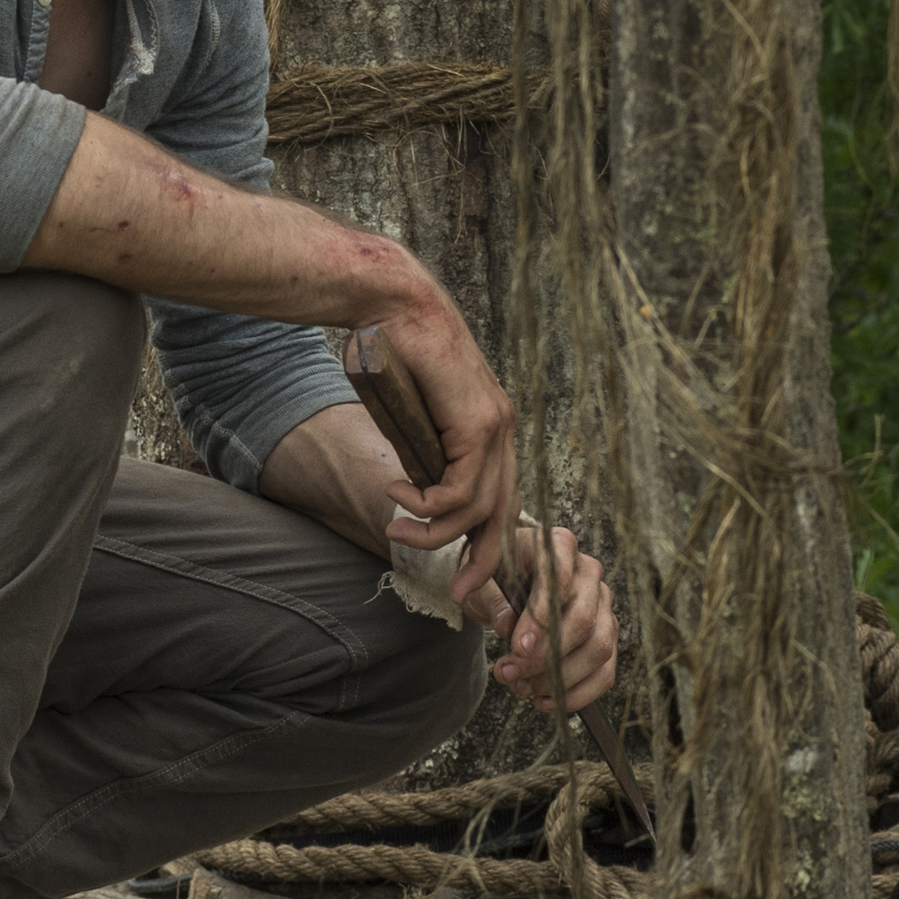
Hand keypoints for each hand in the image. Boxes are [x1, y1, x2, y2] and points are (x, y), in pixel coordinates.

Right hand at [355, 300, 519, 608]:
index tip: (467, 573)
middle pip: (505, 516)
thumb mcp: (411, 418)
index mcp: (492, 428)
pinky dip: (426, 507)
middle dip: (484, 563)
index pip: (502, 499)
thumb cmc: (393, 352)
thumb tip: (413, 488)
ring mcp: (495, 427)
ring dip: (432, 535)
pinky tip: (399, 495)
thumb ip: (422, 453)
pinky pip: (459, 491)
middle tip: (460, 595)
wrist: (394, 303)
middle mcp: (503, 431)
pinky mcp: (477, 424)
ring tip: (396, 530)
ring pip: (478, 511)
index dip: (488, 542)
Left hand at [479, 524, 618, 712]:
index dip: (541, 618)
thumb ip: (491, 598)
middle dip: (546, 656)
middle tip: (510, 674)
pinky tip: (543, 702)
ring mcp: (603, 605)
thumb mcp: (480, 580)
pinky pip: (605, 671)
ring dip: (560, 679)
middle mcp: (589, 572)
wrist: (507, 581)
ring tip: (520, 687)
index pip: (559, 581)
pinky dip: (578, 694)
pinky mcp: (606, 635)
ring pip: (599, 648)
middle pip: (584, 619)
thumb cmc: (494, 576)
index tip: (517, 649)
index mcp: (558, 546)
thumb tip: (507, 626)